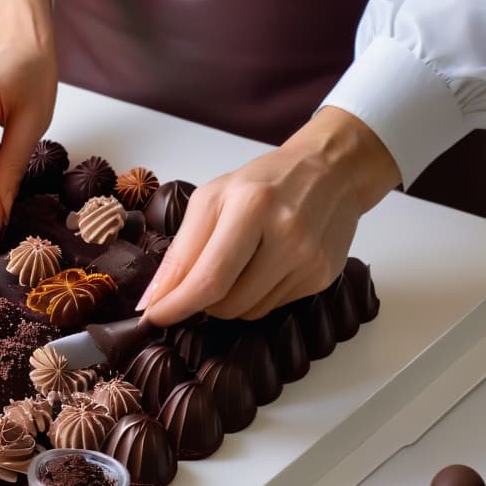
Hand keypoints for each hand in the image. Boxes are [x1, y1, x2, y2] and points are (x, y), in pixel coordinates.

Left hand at [139, 107, 401, 326]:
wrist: (332, 170)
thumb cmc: (262, 182)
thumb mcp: (213, 198)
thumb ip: (183, 248)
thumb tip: (155, 297)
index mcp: (251, 206)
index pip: (207, 277)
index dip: (176, 305)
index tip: (152, 316)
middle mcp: (286, 235)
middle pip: (227, 303)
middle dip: (199, 304)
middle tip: (193, 286)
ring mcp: (309, 259)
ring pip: (248, 312)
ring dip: (227, 302)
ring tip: (234, 268)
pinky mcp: (323, 277)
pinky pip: (273, 306)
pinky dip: (256, 296)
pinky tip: (263, 267)